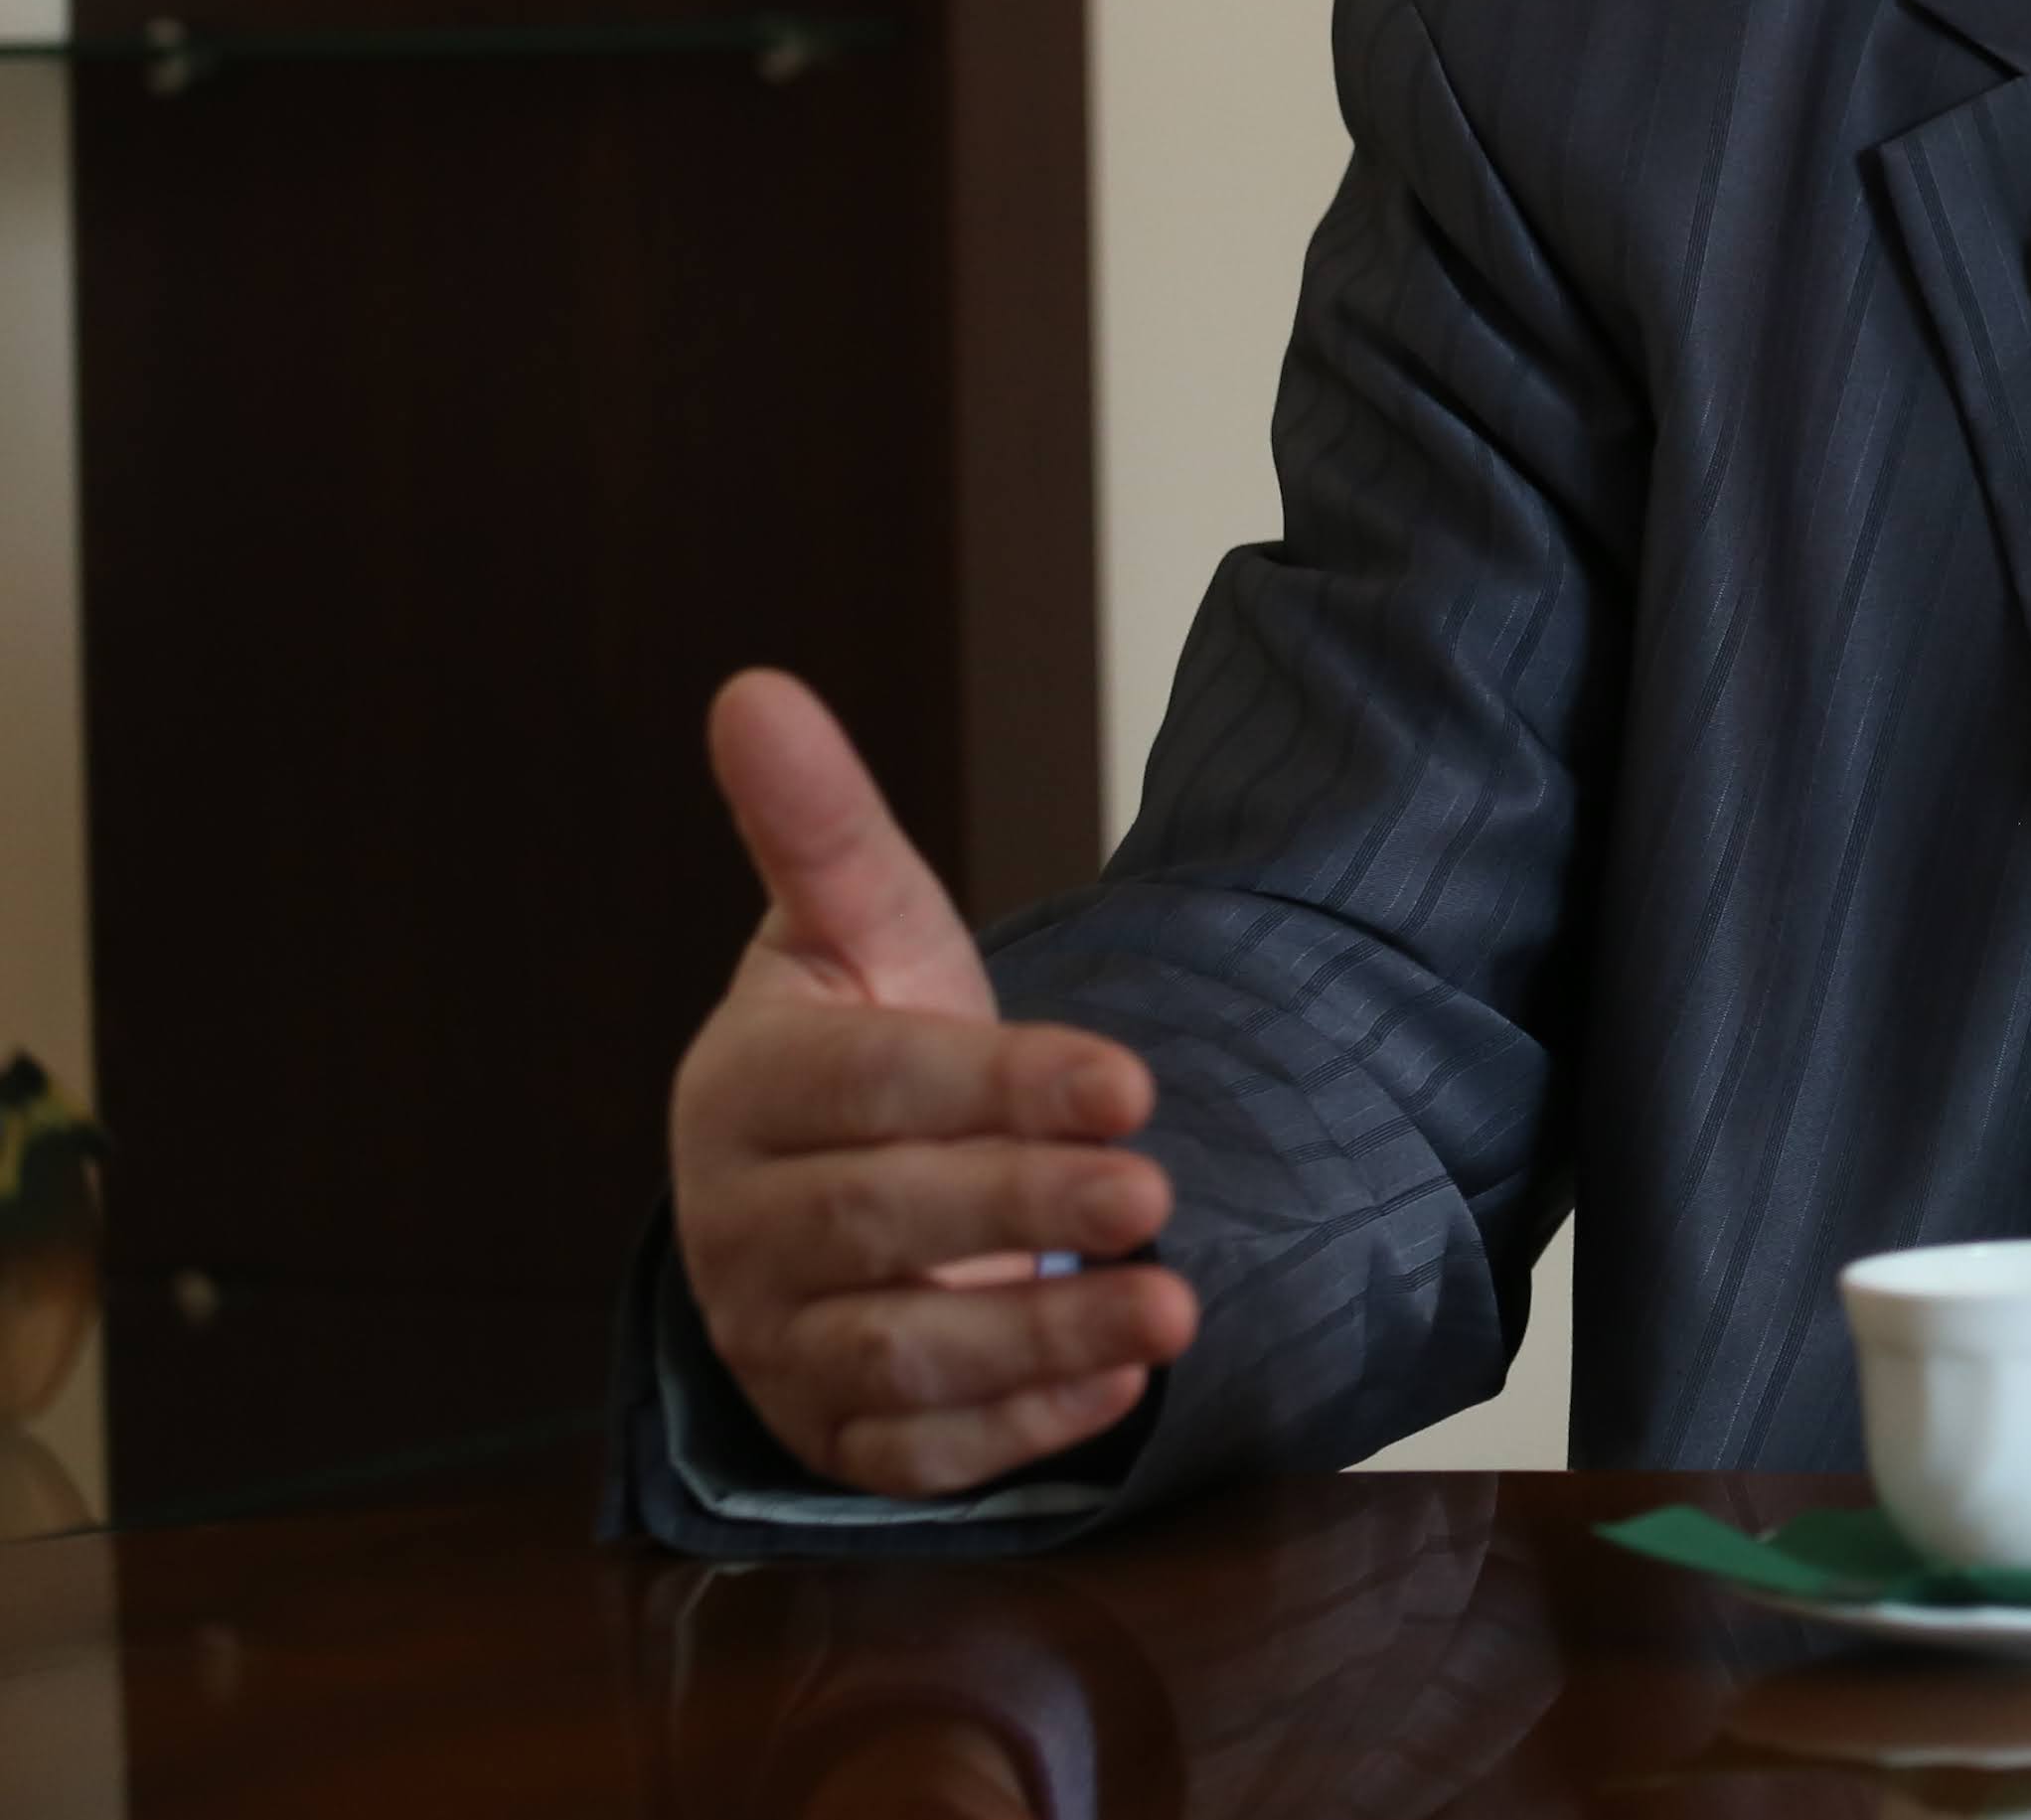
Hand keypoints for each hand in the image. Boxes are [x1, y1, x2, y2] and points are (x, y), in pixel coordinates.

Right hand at [668, 671, 1197, 1495]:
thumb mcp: (859, 927)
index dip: (1000, 1084)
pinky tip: (1120, 1392)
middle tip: (1159, 1189)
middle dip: (1027, 1202)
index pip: (873, 1088)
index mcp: (745, 1089)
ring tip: (1173, 1309)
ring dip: (1042, 1334)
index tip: (1131, 1077)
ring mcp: (779, 1342)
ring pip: (902, 1356)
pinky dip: (1019, 1431)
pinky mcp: (829, 1438)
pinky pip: (916, 1456)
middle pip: (885, 1222)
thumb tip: (754, 689)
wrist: (845, 1178)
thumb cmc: (869, 1039)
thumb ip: (820, 823)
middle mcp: (741, 1227)